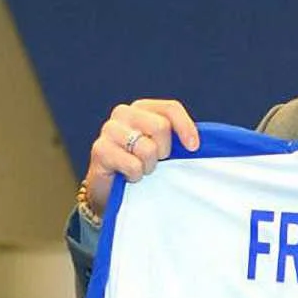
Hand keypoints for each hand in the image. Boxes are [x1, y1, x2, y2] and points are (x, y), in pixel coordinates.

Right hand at [83, 99, 199, 215]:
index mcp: (142, 108)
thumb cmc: (142, 164)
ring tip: (142, 168)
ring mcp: (109, 130)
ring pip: (147, 147)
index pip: (170, 108)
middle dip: (164, 150)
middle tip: (157, 161)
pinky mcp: (100, 150)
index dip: (185, 127)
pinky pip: (133, 165)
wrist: (111, 189)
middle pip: (160, 126)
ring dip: (149, 165)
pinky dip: (136, 175)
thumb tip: (198, 143)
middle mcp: (124, 113)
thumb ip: (177, 138)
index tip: (193, 148)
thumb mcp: (163, 147)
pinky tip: (129, 175)